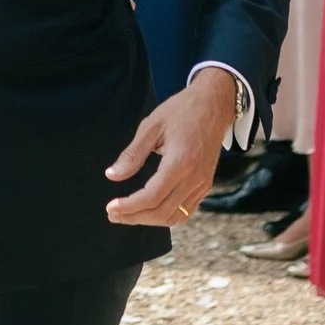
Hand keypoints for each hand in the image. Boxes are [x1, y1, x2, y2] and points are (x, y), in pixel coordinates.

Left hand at [105, 69, 238, 227]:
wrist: (214, 104)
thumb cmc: (182, 110)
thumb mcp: (151, 126)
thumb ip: (132, 154)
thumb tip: (113, 175)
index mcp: (180, 162)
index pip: (152, 197)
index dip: (129, 207)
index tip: (111, 208)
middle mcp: (194, 177)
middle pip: (162, 212)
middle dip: (134, 217)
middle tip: (113, 214)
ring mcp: (203, 183)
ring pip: (175, 216)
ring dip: (150, 220)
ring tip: (128, 215)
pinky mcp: (206, 184)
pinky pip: (186, 211)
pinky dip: (167, 216)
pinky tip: (151, 210)